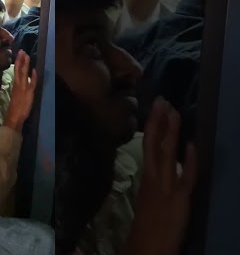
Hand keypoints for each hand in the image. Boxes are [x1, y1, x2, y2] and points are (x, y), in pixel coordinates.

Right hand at [4, 50, 37, 131]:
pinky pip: (31, 83)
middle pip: (19, 70)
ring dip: (25, 64)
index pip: (16, 70)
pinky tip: (34, 70)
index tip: (20, 54)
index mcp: (15, 84)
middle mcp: (18, 84)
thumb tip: (22, 79)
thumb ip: (19, 87)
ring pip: (23, 73)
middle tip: (22, 51)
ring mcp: (23, 88)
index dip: (18, 62)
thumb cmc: (15, 107)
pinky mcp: (28, 93)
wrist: (14, 116)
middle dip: (21, 60)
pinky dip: (32, 76)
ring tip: (26, 56)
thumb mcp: (16, 94)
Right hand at [124, 98, 196, 254]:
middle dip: (158, 121)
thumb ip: (156, 176)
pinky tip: (192, 146)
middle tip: (162, 100)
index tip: (158, 106)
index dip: (153, 124)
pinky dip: (188, 162)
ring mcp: (166, 187)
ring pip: (166, 155)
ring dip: (170, 133)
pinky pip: (184, 178)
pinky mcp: (178, 199)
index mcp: (146, 175)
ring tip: (173, 112)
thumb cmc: (149, 221)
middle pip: (154, 144)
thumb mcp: (150, 194)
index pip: (148, 144)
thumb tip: (162, 157)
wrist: (148, 245)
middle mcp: (153, 177)